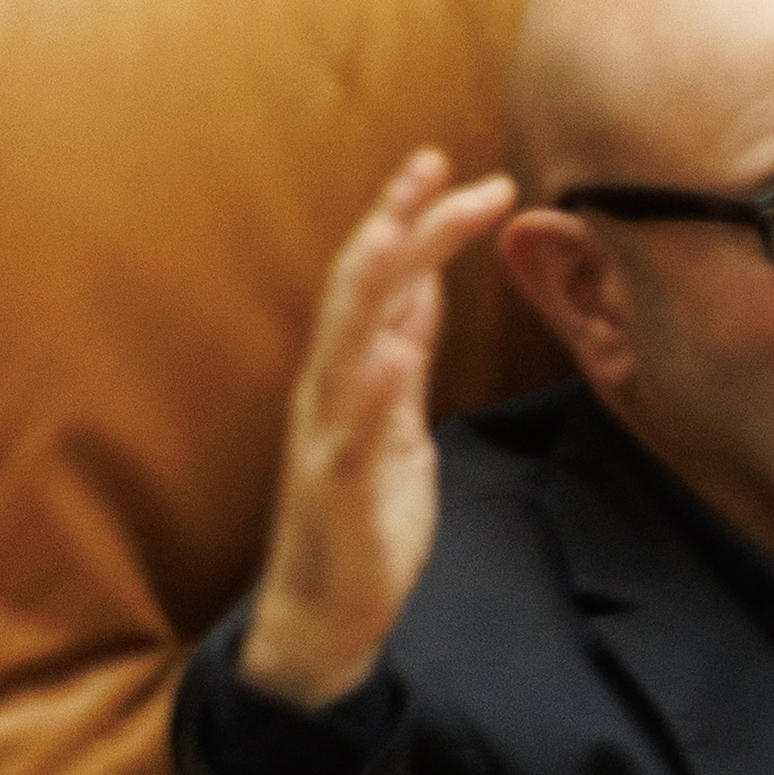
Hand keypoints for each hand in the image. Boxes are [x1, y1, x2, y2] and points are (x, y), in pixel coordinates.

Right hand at [240, 149, 515, 707]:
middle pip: (357, 293)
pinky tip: (395, 355)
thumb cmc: (364, 511)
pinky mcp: (341, 492)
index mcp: (350, 372)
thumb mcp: (399, 414)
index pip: (380, 277)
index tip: (446, 160)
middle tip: (434, 163)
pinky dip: (372, 391)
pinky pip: (355, 437)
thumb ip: (405, 348)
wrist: (327, 614)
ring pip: (344, 348)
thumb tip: (424, 277)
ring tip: (401, 229)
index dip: (408, 217)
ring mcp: (329, 440)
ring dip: (372, 286)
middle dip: (393, 224)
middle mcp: (329, 393)